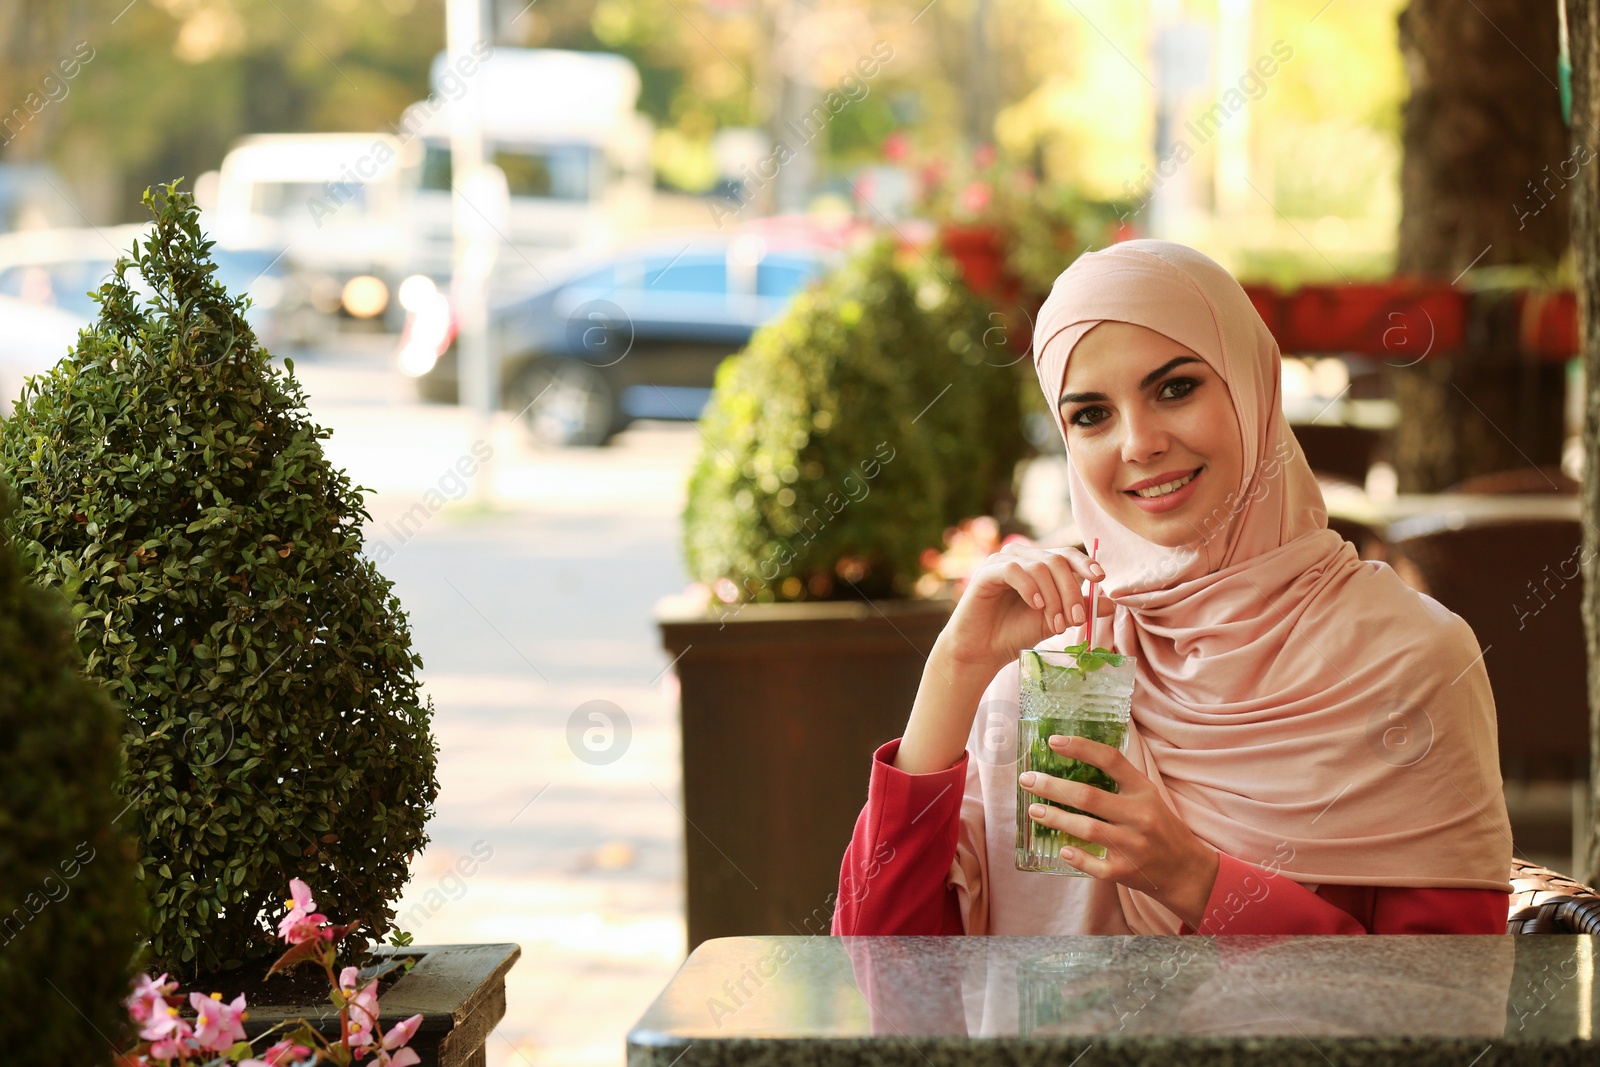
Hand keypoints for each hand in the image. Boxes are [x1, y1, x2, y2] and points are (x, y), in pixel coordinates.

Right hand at [939, 542, 1115, 673]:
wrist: (984, 650)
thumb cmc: (1016, 632)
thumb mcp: (1056, 620)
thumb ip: (1080, 609)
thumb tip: (1112, 603)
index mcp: (1037, 564)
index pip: (1066, 554)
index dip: (1085, 562)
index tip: (1099, 578)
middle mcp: (1020, 557)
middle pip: (1057, 560)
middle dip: (1072, 590)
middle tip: (1077, 619)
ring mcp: (1001, 562)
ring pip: (1039, 565)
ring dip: (1053, 597)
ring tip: (1054, 624)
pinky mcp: (986, 572)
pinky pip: (1014, 570)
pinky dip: (1030, 588)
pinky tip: (1036, 606)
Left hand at [1019, 734, 1219, 928]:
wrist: (1186, 871)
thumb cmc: (1159, 826)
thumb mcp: (1147, 796)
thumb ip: (1119, 781)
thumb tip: (1074, 758)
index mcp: (1143, 790)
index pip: (1111, 761)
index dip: (1081, 748)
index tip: (1053, 741)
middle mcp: (1139, 815)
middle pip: (1088, 796)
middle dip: (1052, 787)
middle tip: (1027, 780)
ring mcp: (1132, 845)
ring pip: (1086, 829)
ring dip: (1055, 818)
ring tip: (1033, 810)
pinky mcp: (1125, 871)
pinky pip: (1093, 864)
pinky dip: (1074, 856)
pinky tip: (1060, 847)